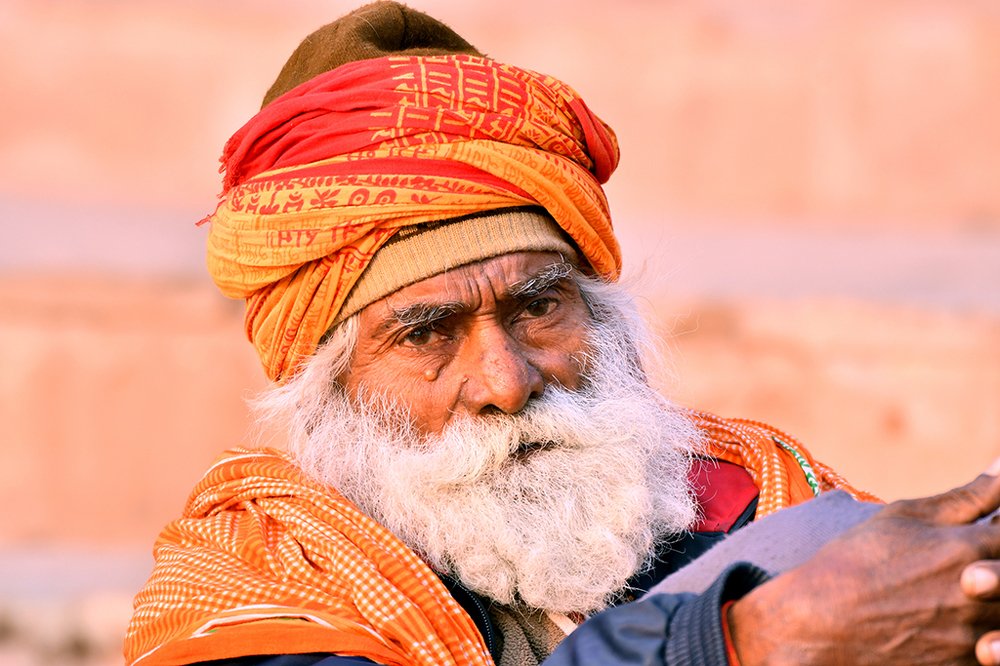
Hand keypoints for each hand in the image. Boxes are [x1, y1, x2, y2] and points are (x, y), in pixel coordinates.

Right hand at [729, 463, 999, 664]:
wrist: (819, 624)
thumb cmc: (856, 560)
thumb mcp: (905, 517)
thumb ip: (969, 496)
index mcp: (970, 548)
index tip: (985, 533)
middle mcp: (982, 594)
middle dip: (993, 570)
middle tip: (967, 572)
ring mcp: (974, 636)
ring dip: (988, 601)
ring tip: (951, 592)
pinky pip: (991, 651)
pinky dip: (982, 637)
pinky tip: (946, 623)